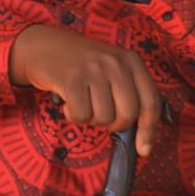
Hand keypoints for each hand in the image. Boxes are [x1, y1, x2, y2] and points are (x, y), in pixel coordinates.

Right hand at [9, 24, 162, 155]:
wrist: (44, 45)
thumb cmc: (81, 65)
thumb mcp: (111, 68)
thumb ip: (128, 92)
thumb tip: (141, 135)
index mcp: (131, 61)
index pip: (150, 100)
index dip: (149, 129)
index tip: (143, 149)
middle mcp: (115, 63)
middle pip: (128, 114)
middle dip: (114, 124)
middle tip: (100, 114)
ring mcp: (94, 70)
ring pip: (104, 118)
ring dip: (91, 118)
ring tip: (82, 101)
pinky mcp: (72, 79)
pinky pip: (81, 115)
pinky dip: (74, 115)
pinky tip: (69, 101)